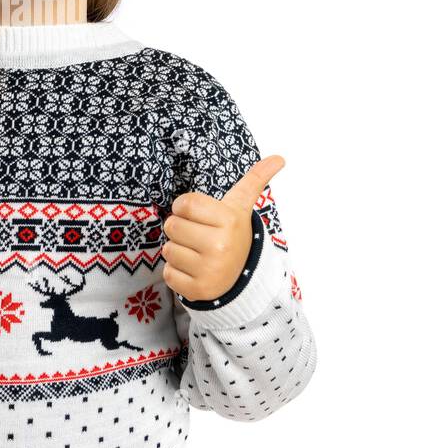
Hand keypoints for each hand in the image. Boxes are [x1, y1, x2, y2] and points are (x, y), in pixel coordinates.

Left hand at [161, 154, 284, 301]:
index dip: (185, 208)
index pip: (184, 203)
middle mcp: (220, 245)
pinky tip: (194, 271)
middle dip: (180, 229)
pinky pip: (168, 273)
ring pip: (168, 250)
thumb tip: (279, 157)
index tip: (198, 216)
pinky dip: (176, 273)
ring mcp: (209, 270)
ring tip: (198, 254)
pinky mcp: (198, 290)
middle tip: (199, 236)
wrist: (244, 278)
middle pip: (172, 225)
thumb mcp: (241, 207)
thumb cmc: (233, 234)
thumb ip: (255, 180)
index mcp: (229, 220)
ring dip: (178, 251)